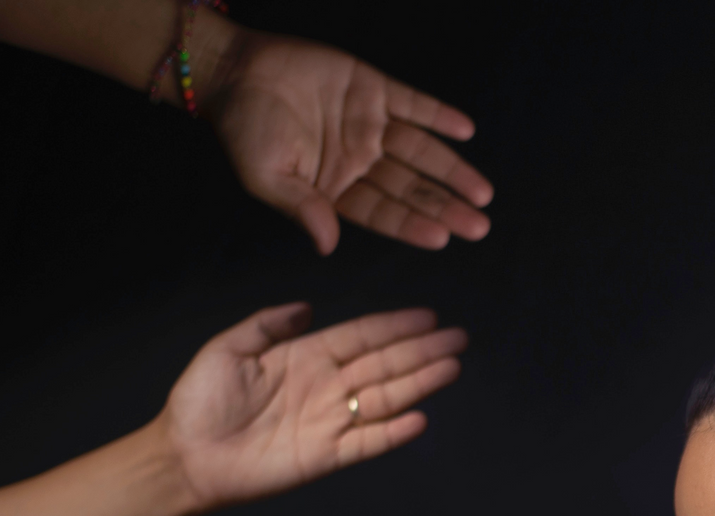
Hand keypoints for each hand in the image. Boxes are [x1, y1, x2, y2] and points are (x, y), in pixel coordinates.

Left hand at [160, 303, 465, 510]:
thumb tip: (308, 307)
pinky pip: (369, 442)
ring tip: (452, 368)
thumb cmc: (199, 400)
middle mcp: (326, 386)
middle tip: (458, 338)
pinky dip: (394, 433)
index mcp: (306, 356)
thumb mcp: (227, 348)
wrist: (186, 456)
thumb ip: (267, 325)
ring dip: (420, 384)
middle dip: (422, 350)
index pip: (362, 337)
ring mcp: (331, 421)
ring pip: (386, 398)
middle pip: (385, 365)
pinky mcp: (328, 456)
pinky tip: (420, 420)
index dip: (396, 326)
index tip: (429, 316)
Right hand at [208, 28, 492, 254]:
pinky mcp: (373, 88)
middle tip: (478, 226)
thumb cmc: (242, 129)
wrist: (232, 70)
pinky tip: (465, 130)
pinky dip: (437, 115)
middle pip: (410, 187)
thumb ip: (300, 208)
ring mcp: (370, 125)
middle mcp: (361, 160)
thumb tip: (327, 245)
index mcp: (337, 188)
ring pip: (420, 151)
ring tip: (482, 192)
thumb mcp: (265, 176)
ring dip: (452, 170)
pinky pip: (412, 103)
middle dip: (444, 206)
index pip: (382, 212)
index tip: (441, 238)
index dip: (411, 224)